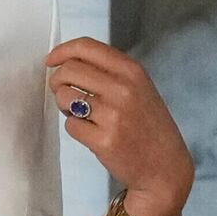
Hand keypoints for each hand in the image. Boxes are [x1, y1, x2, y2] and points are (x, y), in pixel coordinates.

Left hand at [48, 38, 194, 215]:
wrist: (165, 168)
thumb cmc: (149, 128)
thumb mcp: (140, 88)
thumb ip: (109, 72)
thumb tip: (68, 61)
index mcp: (132, 71)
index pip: (86, 47)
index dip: (62, 51)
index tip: (52, 60)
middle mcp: (123, 89)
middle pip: (69, 70)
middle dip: (58, 81)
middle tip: (64, 93)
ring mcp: (113, 115)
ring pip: (64, 97)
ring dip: (64, 105)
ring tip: (81, 114)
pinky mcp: (104, 140)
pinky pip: (71, 125)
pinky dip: (76, 128)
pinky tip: (92, 133)